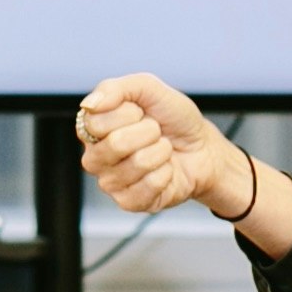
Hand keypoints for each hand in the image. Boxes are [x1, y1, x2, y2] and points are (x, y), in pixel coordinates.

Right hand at [75, 74, 257, 218]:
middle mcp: (95, 157)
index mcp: (93, 129)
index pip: (97, 122)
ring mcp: (110, 182)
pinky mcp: (129, 202)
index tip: (140, 112)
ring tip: (162, 150)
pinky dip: (166, 173)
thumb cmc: (173, 119)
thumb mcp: (149, 89)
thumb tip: (89, 105)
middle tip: (155, 132)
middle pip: (116, 144)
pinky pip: (148, 186)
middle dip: (149, 132)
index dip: (128, 113)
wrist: (202, 147)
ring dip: (161, 151)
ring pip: (137, 164)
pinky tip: (164, 170)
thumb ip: (115, 89)